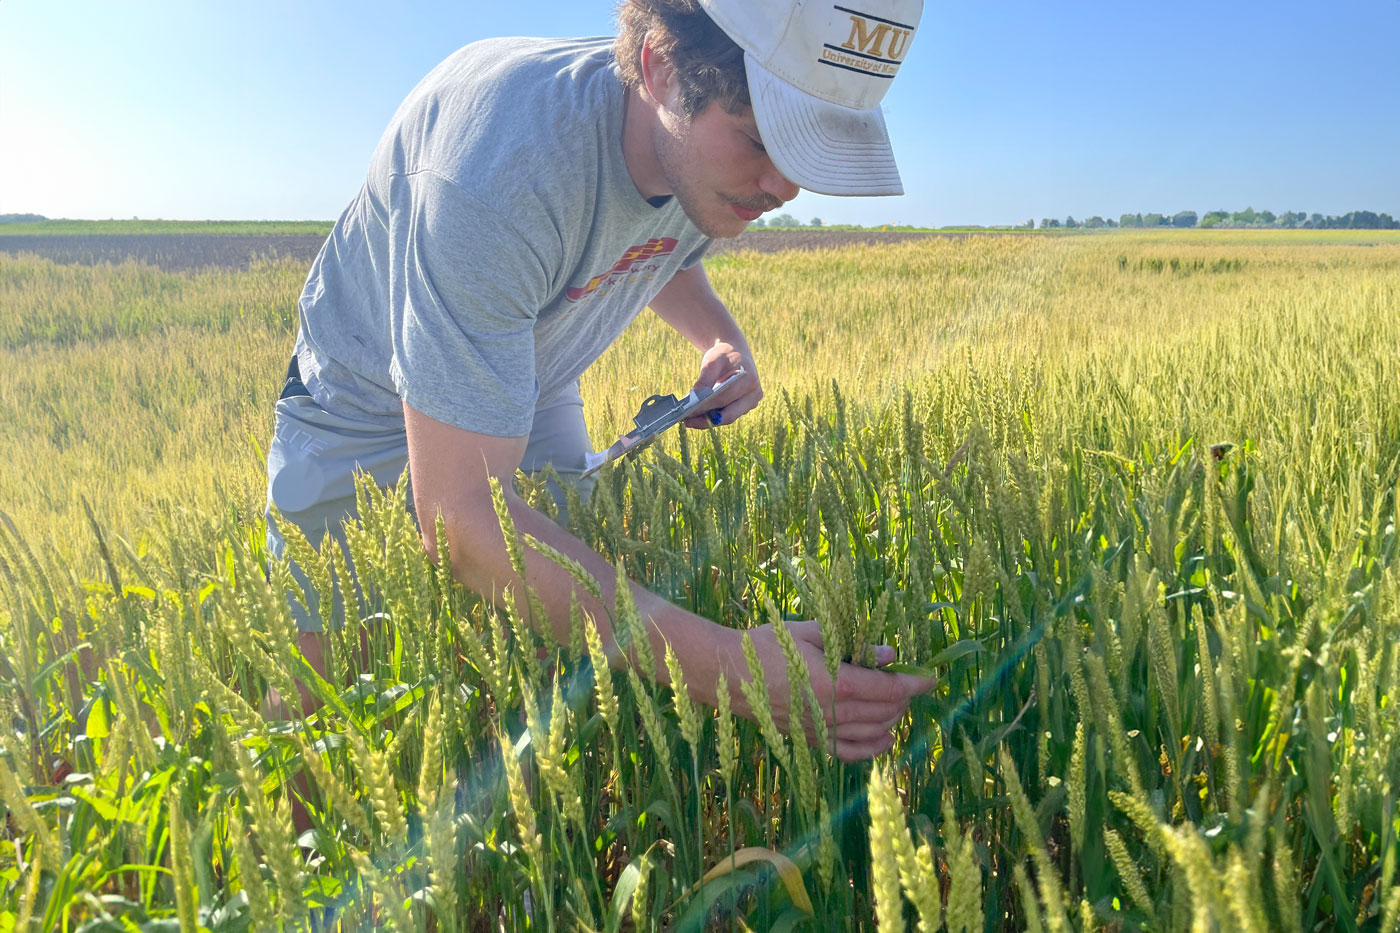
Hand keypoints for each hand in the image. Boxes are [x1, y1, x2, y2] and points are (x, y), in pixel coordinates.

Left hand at [683, 340, 762, 428]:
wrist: (736, 351)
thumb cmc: (724, 354)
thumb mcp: (713, 361)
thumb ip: (704, 379)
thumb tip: (694, 398)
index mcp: (749, 380)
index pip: (723, 399)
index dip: (704, 408)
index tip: (686, 414)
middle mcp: (754, 394)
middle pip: (728, 415)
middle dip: (706, 420)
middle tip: (686, 422)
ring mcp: (752, 402)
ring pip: (728, 417)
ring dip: (708, 420)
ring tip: (689, 420)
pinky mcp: (746, 407)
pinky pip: (728, 415)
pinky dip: (713, 417)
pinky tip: (698, 416)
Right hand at [736, 620, 936, 761]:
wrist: (728, 673)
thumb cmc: (768, 645)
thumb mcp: (812, 633)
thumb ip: (853, 644)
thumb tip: (888, 653)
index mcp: (835, 682)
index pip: (890, 688)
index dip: (915, 683)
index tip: (931, 677)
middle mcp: (832, 713)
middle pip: (886, 712)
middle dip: (904, 697)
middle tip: (907, 680)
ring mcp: (821, 731)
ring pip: (873, 733)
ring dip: (892, 718)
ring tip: (897, 703)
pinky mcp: (810, 741)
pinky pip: (850, 753)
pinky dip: (873, 748)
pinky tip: (884, 738)